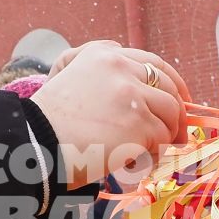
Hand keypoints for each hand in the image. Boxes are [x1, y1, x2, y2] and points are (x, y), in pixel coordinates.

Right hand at [31, 41, 189, 185]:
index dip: (172, 82)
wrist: (37, 144)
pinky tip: (135, 163)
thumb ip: (92, 63)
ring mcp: (132, 94)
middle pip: (168, 86)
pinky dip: (154, 154)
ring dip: (167, 135)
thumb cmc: (46, 121)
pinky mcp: (139, 122)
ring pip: (171, 113)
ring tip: (151, 152)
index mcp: (103, 55)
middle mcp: (120, 67)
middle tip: (178, 134)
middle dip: (178, 112)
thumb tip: (122, 56)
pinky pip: (163, 139)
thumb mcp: (63, 75)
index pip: (152, 62)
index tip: (180, 99)